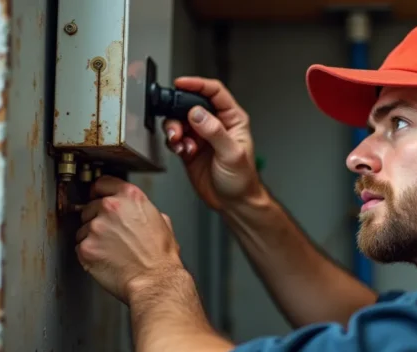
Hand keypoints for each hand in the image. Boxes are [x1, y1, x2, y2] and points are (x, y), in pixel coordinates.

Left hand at [75, 176, 183, 302]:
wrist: (155, 280)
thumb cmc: (160, 257)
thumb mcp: (162, 222)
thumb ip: (144, 209)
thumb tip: (138, 211)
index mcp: (131, 197)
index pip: (103, 183)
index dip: (100, 192)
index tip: (97, 197)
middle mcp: (111, 207)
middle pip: (90, 206)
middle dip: (97, 219)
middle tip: (112, 235)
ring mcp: (96, 227)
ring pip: (83, 228)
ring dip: (92, 238)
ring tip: (112, 250)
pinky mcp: (86, 247)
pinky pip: (80, 246)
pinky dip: (89, 253)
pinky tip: (105, 259)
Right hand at [163, 77, 262, 210]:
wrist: (234, 203)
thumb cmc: (242, 180)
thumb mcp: (231, 154)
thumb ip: (214, 132)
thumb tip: (197, 113)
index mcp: (232, 119)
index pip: (214, 92)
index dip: (197, 84)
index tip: (181, 84)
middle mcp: (216, 124)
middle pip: (191, 104)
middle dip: (179, 112)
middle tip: (177, 126)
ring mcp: (202, 136)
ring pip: (180, 121)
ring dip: (175, 129)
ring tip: (180, 142)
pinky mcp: (190, 148)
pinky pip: (176, 138)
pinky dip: (174, 143)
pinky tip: (182, 151)